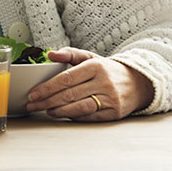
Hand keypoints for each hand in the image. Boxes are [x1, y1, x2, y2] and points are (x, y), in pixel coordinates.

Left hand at [25, 47, 154, 120]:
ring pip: (79, 107)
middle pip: (70, 94)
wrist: (138, 83)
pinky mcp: (114, 113)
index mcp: (95, 66)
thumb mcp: (90, 57)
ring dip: (59, 110)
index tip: (34, 93)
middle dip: (47, 100)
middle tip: (32, 104)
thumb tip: (50, 54)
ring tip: (46, 110)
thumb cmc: (107, 70)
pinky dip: (74, 116)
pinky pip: (90, 116)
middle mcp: (103, 82)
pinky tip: (62, 114)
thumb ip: (69, 53)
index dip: (47, 87)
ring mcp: (110, 98)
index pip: (66, 78)